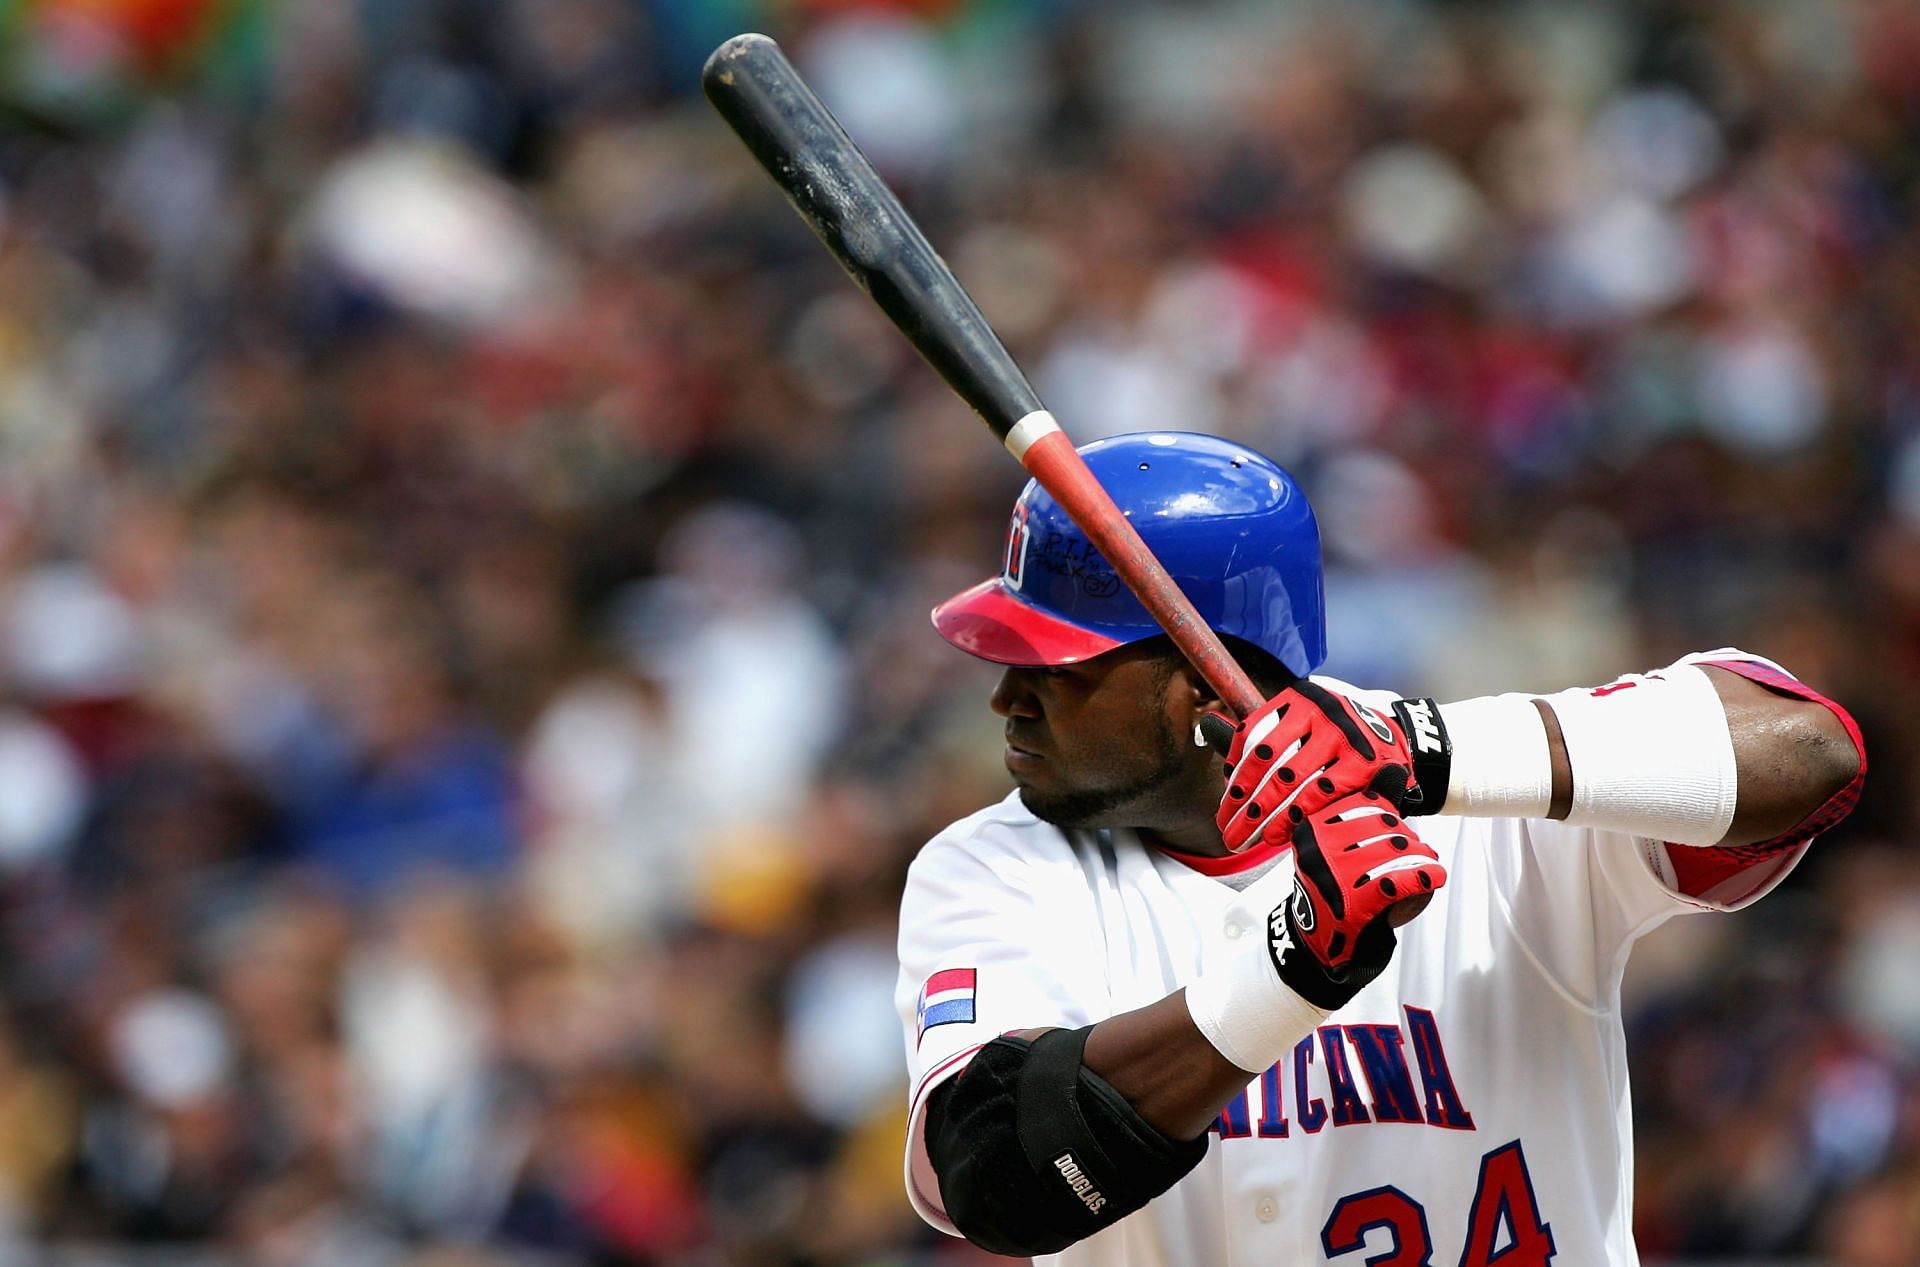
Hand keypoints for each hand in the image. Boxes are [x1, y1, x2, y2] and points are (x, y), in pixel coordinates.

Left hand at [1215, 681, 1417, 853]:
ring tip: (1247, 838)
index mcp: (1297, 698)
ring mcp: (1343, 734)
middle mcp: (1319, 709)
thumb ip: (1260, 734)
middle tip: (1228, 830)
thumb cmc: (1338, 740)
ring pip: (1289, 781)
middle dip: (1243, 802)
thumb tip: (1209, 736)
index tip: (1227, 803)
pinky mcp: (1363, 762)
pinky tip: (1280, 833)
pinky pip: (1319, 794)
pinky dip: (1295, 817)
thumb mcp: (1302, 725)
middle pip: (1267, 762)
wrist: (1401, 742)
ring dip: (1263, 815)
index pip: (1252, 735)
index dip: (1234, 773)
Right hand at [1266, 792, 1445, 1009]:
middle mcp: (1320, 847)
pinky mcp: (1358, 902)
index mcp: (1312, 828)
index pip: (1362, 803)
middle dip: (1406, 837)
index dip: (1386, 814)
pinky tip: (1432, 878)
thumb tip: (1392, 771)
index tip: (1391, 828)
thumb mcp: (1331, 847)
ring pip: (1396, 849)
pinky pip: (1403, 878)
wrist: (1318, 946)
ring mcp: (1338, 874)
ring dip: (1421, 856)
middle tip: (1414, 851)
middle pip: (1382, 825)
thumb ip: (1358, 813)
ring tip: (1426, 864)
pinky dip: (1425, 875)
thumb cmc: (1332, 891)